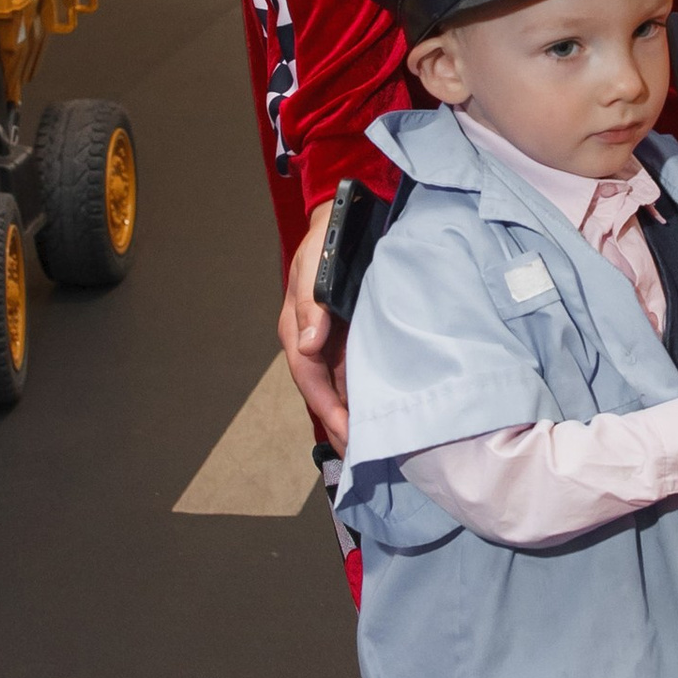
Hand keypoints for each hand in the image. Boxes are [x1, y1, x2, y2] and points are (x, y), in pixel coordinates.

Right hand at [278, 200, 349, 452]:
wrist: (342, 221)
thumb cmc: (324, 243)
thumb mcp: (313, 267)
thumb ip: (311, 304)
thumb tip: (308, 344)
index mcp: (297, 328)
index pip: (310, 377)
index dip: (328, 408)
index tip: (347, 432)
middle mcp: (312, 340)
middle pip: (324, 391)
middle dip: (340, 424)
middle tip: (362, 456)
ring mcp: (331, 340)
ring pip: (340, 385)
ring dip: (353, 413)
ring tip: (373, 444)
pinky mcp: (348, 335)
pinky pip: (354, 370)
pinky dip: (363, 392)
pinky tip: (380, 409)